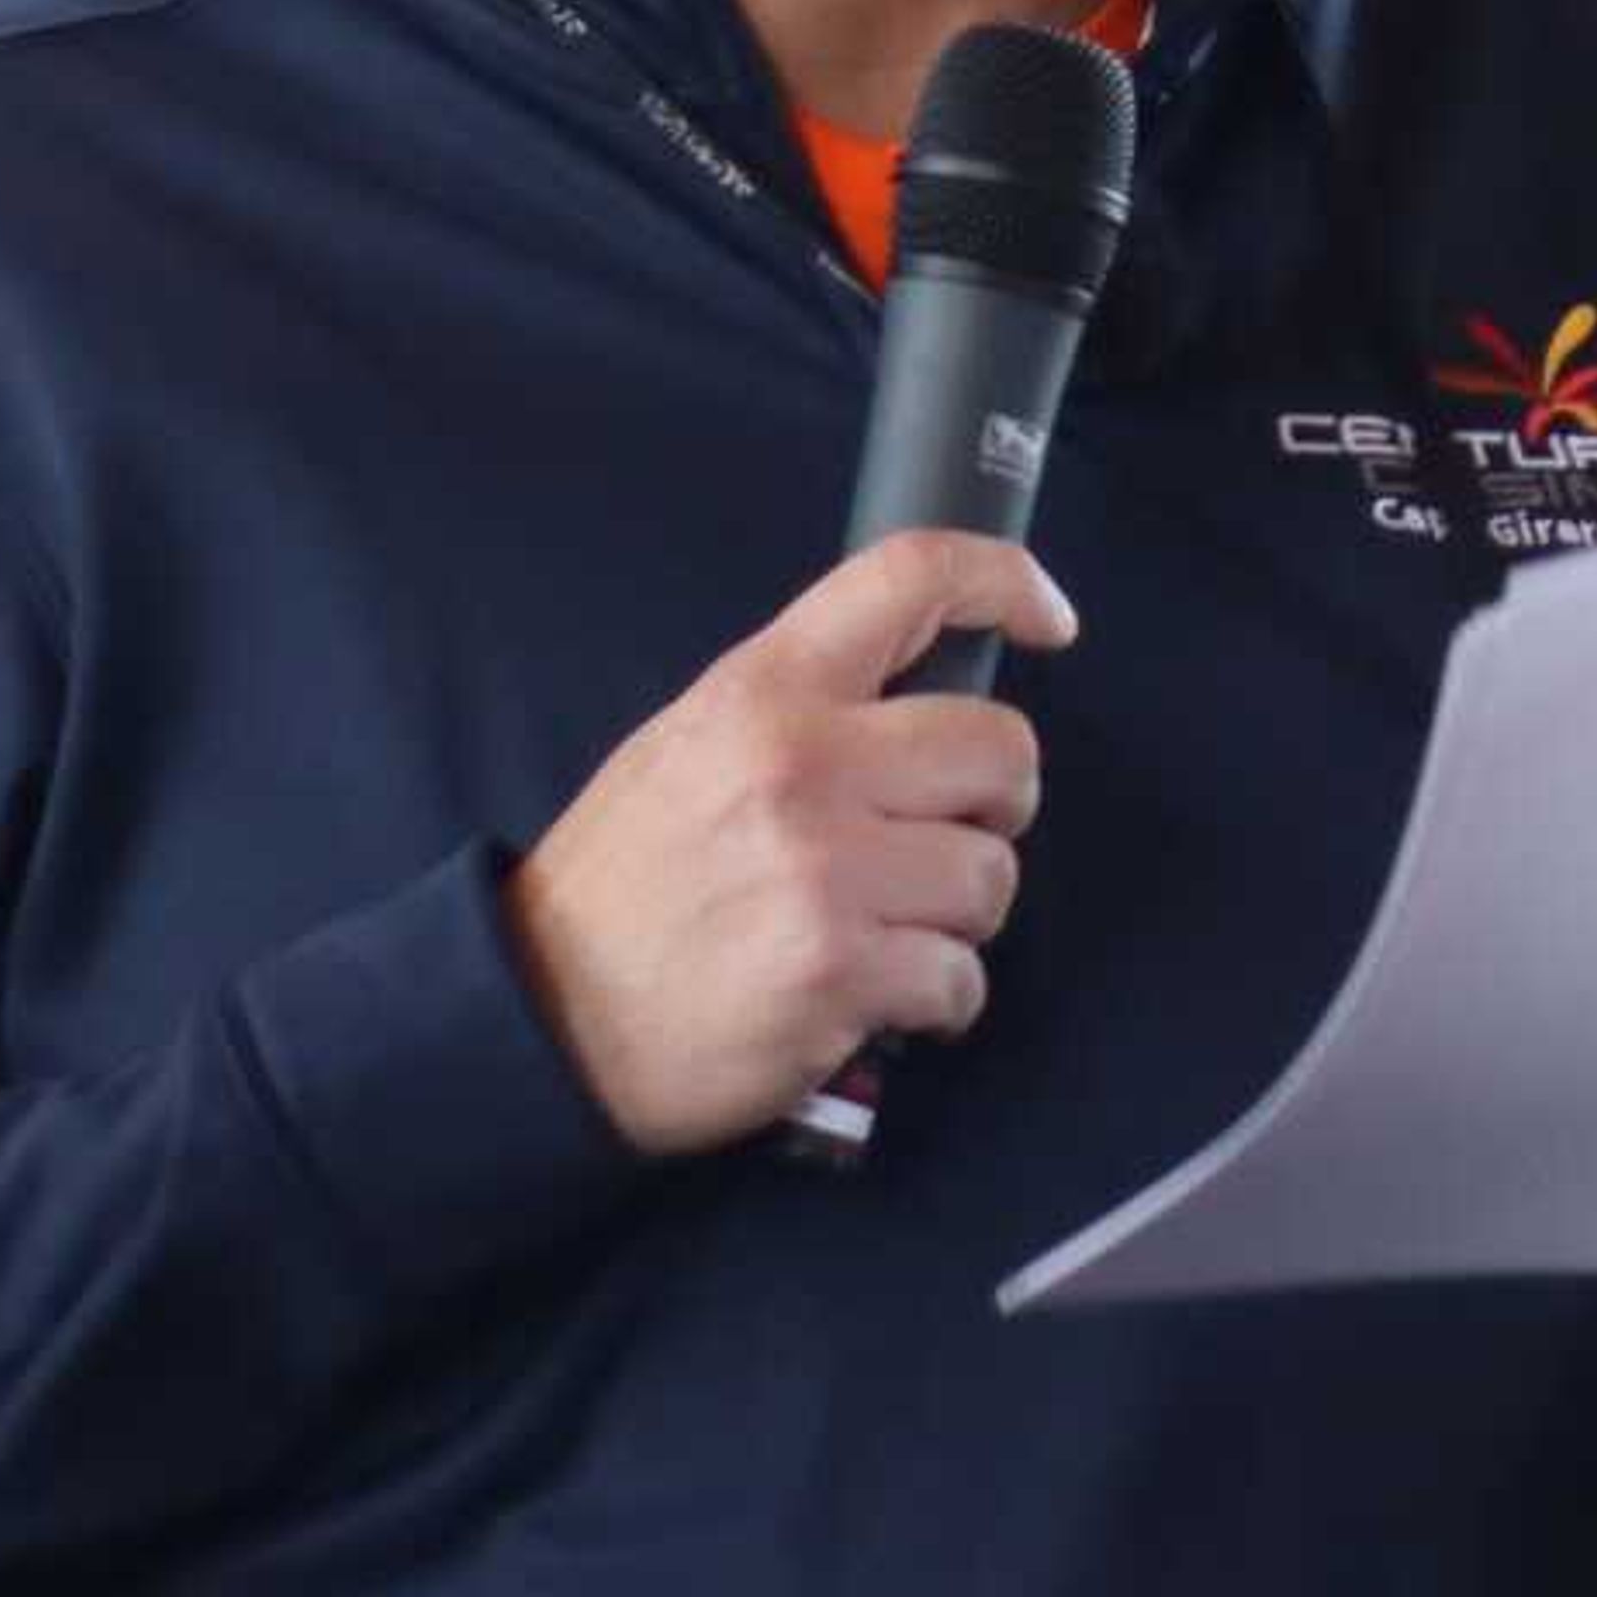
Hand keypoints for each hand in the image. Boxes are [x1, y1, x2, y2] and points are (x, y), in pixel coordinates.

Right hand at [503, 530, 1075, 1155]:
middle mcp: (804, 764)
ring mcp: (827, 871)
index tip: (1048, 619)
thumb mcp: (690, 744)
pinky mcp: (842, 973)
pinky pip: (961, 978)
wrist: (548, 1018)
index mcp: (764, 690)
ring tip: (886, 929)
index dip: (1004, 581)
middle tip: (943, 837)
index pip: (909, 578)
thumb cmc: (626, 884)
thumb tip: (916, 696)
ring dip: (958, 916)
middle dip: (995, 804)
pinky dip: (936, 1000)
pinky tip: (873, 996)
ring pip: (991, 876)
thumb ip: (800, 708)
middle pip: (999, 747)